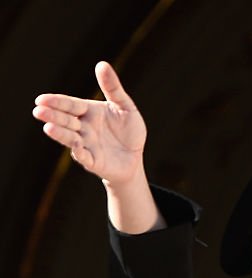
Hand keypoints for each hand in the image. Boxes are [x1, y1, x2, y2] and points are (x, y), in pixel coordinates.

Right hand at [33, 61, 145, 187]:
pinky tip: (76, 147)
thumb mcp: (125, 107)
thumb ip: (113, 88)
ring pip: (71, 138)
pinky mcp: (94, 161)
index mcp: (88, 112)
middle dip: (53, 116)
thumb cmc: (129, 131)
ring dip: (60, 133)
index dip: (56, 102)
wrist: (135, 157)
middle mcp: (83, 128)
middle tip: (38, 111)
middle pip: (66, 120)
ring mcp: (86, 145)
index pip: (70, 105)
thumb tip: (102, 64)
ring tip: (49, 128)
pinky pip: (85, 157)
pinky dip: (80, 152)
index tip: (41, 99)